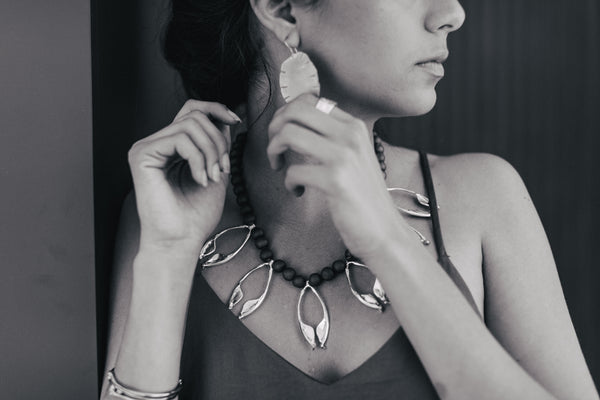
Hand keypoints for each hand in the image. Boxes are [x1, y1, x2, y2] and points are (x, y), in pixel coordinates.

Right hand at [128, 100, 240, 255]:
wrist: (181, 241)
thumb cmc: (196, 215)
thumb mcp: (215, 171)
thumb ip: (218, 145)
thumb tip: (227, 118)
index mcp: (172, 146)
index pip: (192, 110)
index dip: (216, 109)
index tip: (237, 120)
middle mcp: (156, 143)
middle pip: (195, 116)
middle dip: (218, 141)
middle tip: (221, 170)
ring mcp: (146, 147)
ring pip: (190, 125)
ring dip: (211, 152)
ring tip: (211, 177)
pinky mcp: (142, 154)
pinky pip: (180, 139)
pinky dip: (198, 159)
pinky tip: (200, 180)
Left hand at [266, 94, 409, 259]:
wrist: (384, 229)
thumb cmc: (363, 195)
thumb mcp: (354, 156)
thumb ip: (332, 137)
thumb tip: (297, 121)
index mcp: (354, 126)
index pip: (310, 100)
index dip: (286, 114)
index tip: (282, 133)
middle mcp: (350, 135)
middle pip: (295, 110)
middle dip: (274, 128)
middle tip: (275, 149)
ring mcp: (344, 156)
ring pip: (288, 133)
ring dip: (274, 150)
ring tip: (280, 167)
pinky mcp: (335, 180)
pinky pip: (293, 171)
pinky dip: (289, 182)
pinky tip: (298, 191)